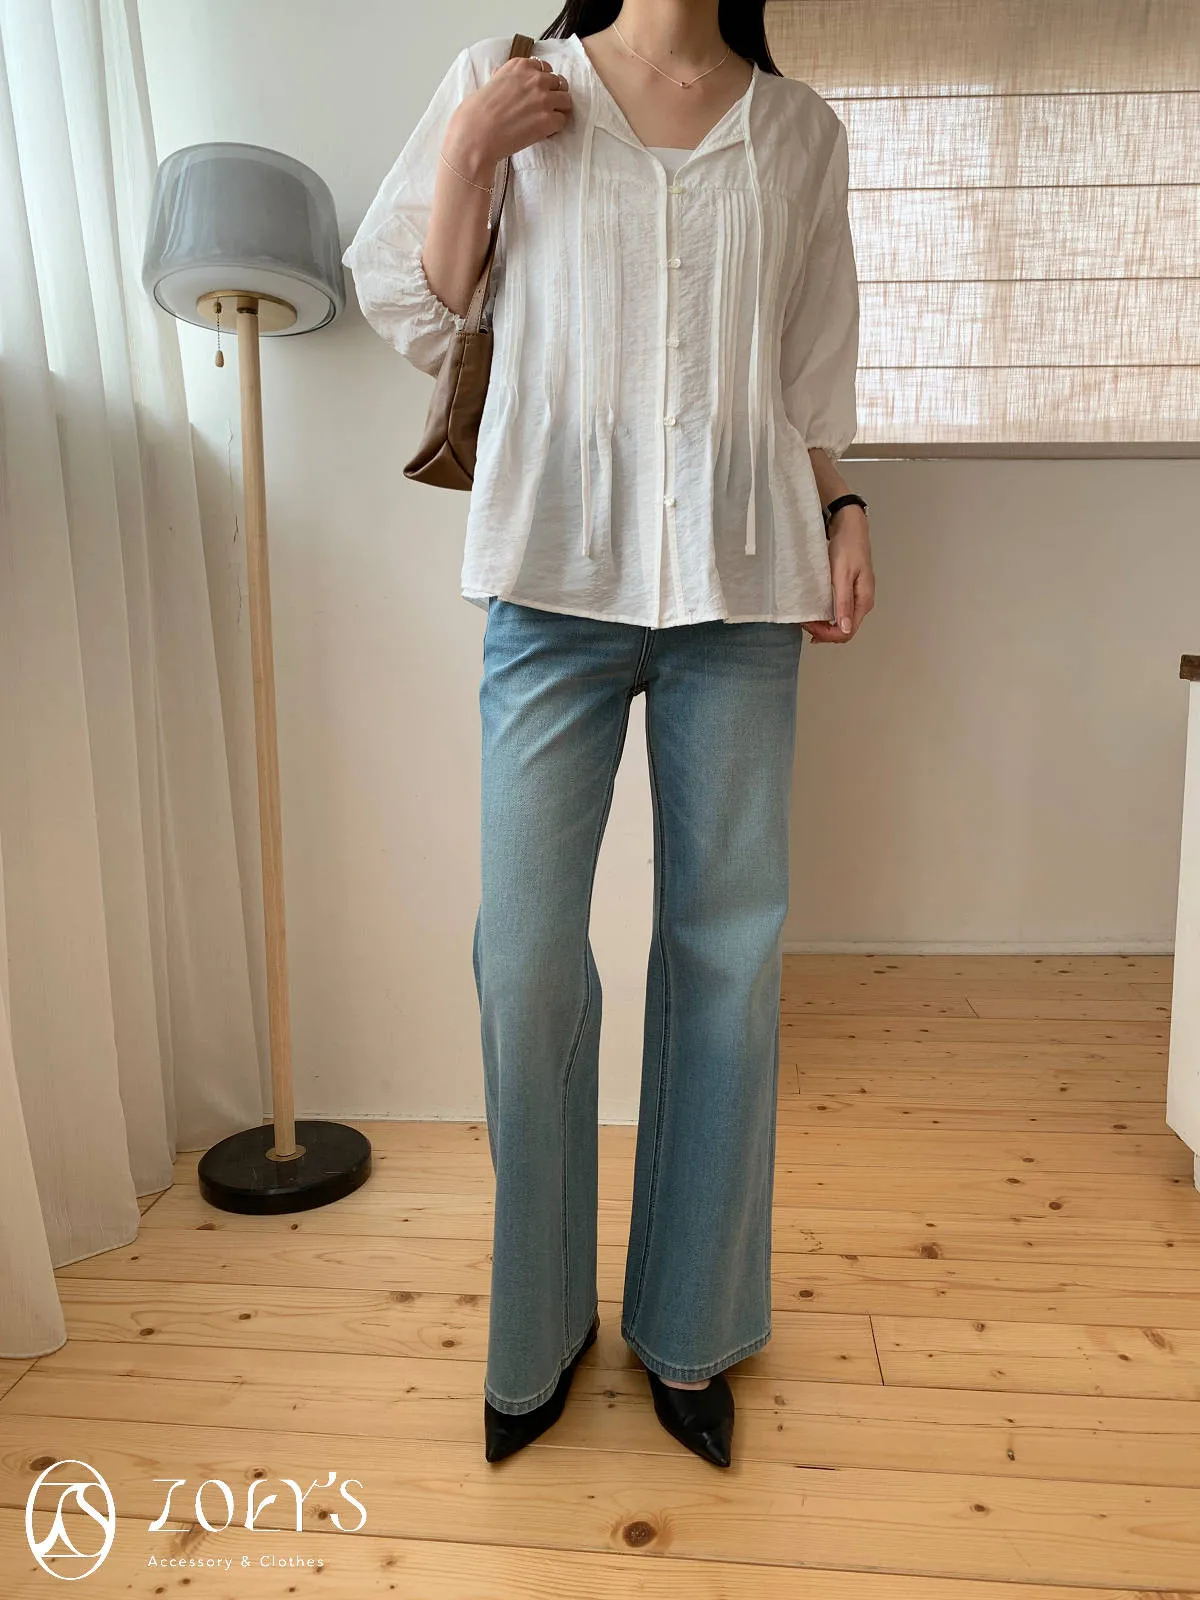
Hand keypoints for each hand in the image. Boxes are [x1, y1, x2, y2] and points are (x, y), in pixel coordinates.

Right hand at [445, 55, 572, 180]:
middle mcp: (534, 78)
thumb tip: (500, 74)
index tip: (538, 92)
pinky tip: (544, 133)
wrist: (476, 135)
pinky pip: (562, 121)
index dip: (543, 82)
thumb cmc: (475, 113)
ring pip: (566, 100)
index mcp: (519, 66)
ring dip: (559, 110)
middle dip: (553, 94)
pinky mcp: (548, 120)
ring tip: (548, 121)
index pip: (543, 68)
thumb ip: (501, 77)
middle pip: (558, 82)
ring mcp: (543, 99)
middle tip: (545, 108)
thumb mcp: (488, 84)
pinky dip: (555, 128)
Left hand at [803, 509, 874, 643]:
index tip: (808, 626)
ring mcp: (856, 597)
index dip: (827, 634)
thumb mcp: (843, 575)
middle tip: (803, 623)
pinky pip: (838, 611)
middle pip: (844, 630)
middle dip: (823, 631)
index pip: (847, 632)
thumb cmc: (847, 548)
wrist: (849, 526)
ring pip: (840, 622)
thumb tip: (846, 630)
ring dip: (823, 625)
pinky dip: (825, 615)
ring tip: (806, 619)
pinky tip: (814, 612)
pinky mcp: (849, 591)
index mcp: (864, 601)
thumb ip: (844, 603)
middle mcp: (862, 603)